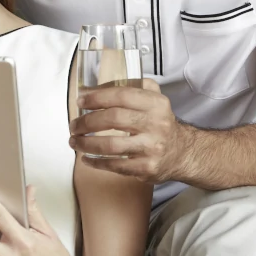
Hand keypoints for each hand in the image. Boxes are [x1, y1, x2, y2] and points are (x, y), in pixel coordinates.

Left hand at [69, 79, 184, 182]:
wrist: (181, 153)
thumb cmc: (159, 123)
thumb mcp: (153, 98)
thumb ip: (129, 88)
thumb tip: (90, 89)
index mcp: (155, 103)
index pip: (121, 95)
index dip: (97, 97)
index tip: (80, 101)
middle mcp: (156, 124)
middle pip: (113, 119)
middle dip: (87, 122)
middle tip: (74, 125)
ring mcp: (151, 147)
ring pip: (111, 145)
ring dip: (86, 144)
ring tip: (74, 141)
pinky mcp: (146, 167)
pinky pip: (115, 165)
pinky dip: (96, 162)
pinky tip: (86, 158)